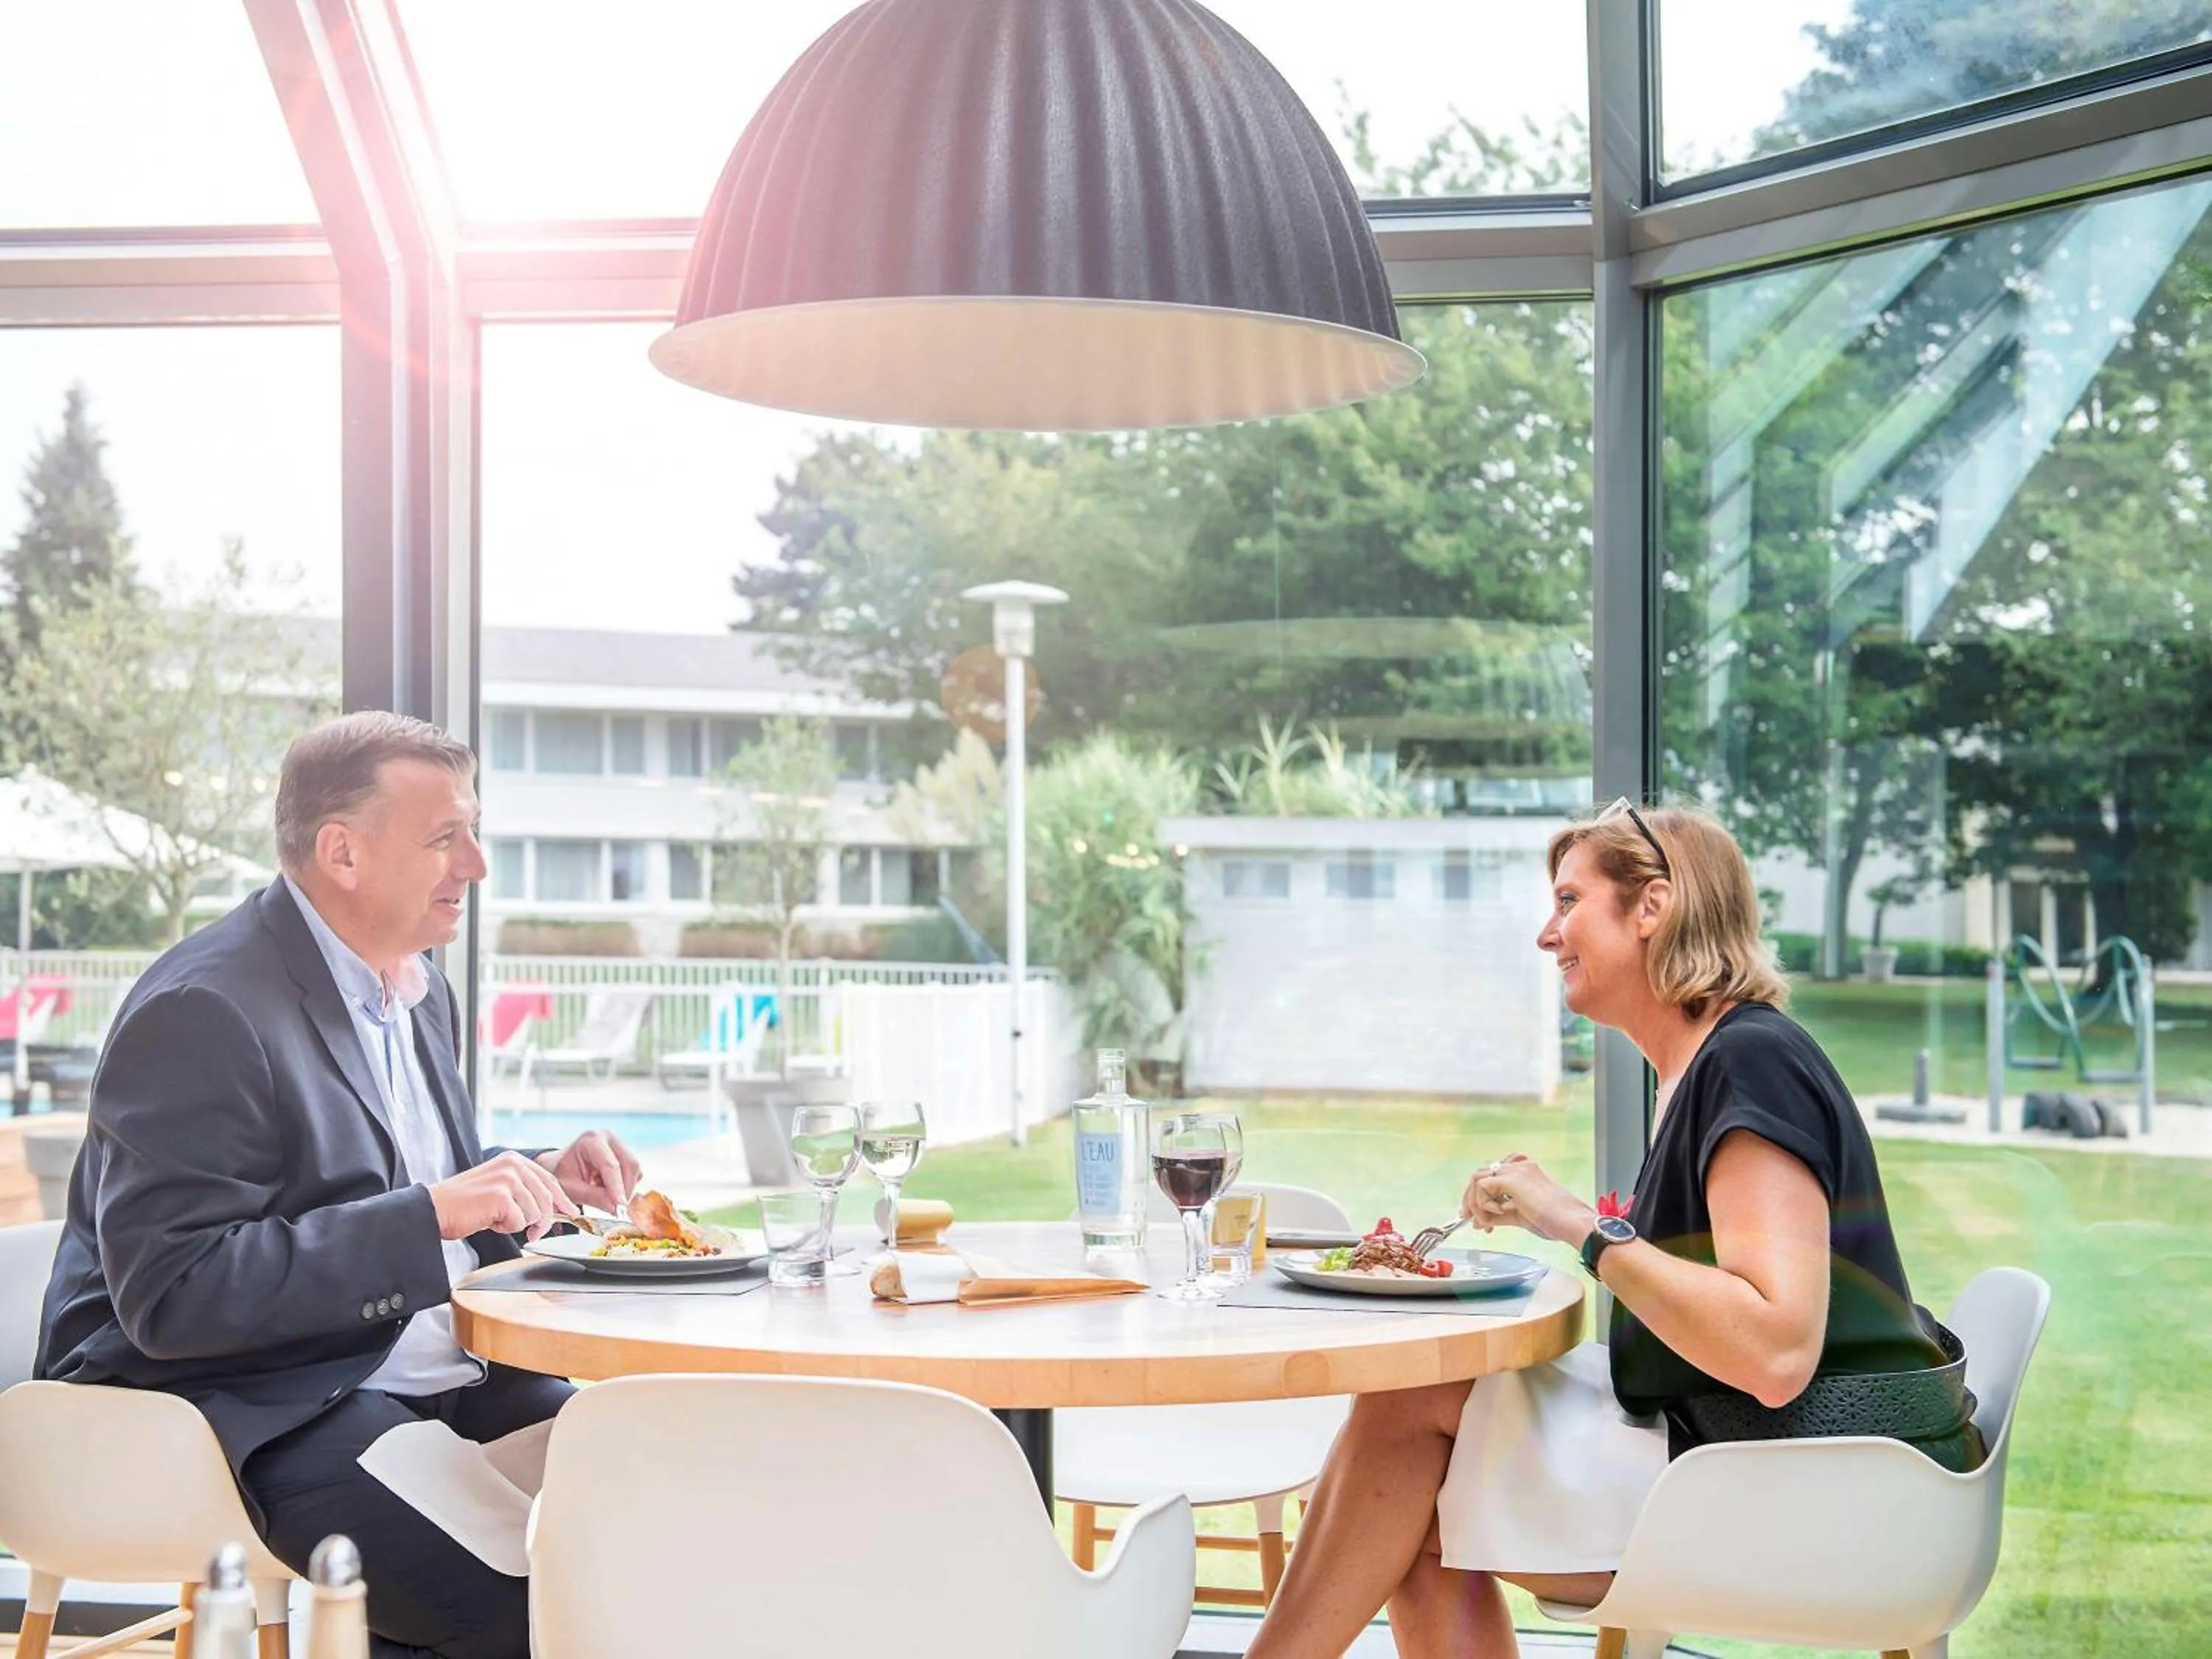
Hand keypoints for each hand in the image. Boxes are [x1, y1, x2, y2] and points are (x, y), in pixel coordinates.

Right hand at [428, 1151, 576, 1240]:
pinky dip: (505, 1228)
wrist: (434, 1209)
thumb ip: (524, 1192)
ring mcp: (507, 1179)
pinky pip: (519, 1222)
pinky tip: (488, 1221)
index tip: (571, 1213)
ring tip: (495, 1218)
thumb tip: (553, 1210)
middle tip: (533, 1234)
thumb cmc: (465, 1205)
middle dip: (543, 1221)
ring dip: (517, 1224)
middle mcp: (513, 1165)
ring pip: (534, 1213)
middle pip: (547, 1198)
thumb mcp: (499, 1189)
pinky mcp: (501, 1196)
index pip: (549, 1180)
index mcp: (514, 1160)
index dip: (562, 1199)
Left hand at [537, 1130, 640, 1214]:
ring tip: (604, 1196)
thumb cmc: (563, 1175)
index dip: (616, 1186)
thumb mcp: (571, 1189)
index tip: (620, 1206)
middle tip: (617, 1210)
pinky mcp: (626, 1153)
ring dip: (625, 1189)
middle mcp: (608, 1138)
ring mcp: (619, 1143)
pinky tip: (607, 1187)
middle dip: (625, 1189)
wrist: (561, 1166)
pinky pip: (635, 1173)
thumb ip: (592, 1197)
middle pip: (629, 1164)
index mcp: (590, 1141)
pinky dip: (625, 1186)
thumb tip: (615, 1208)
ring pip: (634, 1169)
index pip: (609, 1165)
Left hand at [1462, 1154, 1595, 1246]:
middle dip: (1471, 1198)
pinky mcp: (1510, 1179)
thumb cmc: (1555, 1222)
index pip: (1493, 1177)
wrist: (1571, 1223)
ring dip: (1474, 1202)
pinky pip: (1482, 1187)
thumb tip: (1478, 1222)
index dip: (1482, 1197)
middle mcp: (1519, 1167)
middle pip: (1481, 1174)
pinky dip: (1482, 1204)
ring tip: (1484, 1223)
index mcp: (1525, 1172)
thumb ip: (1499, 1216)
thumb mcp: (1521, 1217)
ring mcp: (1515, 1170)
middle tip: (1469, 1219)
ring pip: (1478, 1179)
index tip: (1482, 1219)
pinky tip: (1497, 1216)